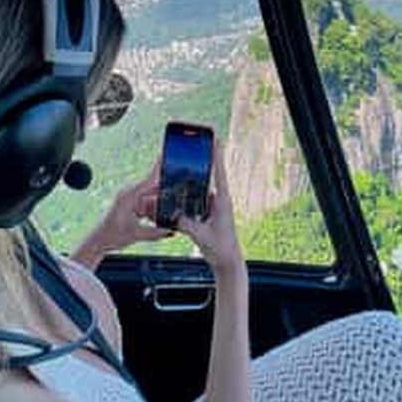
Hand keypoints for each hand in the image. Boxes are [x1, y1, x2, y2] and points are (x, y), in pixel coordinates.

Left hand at [94, 161, 172, 252]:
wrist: (97, 241)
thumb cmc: (111, 235)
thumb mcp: (135, 235)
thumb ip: (155, 233)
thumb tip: (171, 230)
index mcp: (129, 195)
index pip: (149, 179)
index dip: (159, 168)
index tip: (165, 155)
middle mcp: (129, 193)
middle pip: (153, 189)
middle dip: (165, 195)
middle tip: (177, 200)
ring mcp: (130, 198)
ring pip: (151, 198)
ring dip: (157, 207)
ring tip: (161, 217)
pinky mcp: (130, 204)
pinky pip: (146, 204)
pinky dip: (152, 211)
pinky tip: (154, 219)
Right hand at [175, 140, 244, 280]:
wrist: (228, 263)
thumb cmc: (221, 249)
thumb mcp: (201, 235)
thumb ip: (187, 223)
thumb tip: (173, 214)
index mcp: (222, 201)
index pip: (219, 172)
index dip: (216, 155)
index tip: (215, 138)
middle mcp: (219, 201)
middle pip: (208, 176)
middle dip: (199, 162)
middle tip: (192, 146)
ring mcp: (213, 207)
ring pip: (199, 189)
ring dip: (190, 181)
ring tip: (178, 168)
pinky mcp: (207, 214)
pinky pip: (195, 201)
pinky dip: (186, 197)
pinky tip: (175, 193)